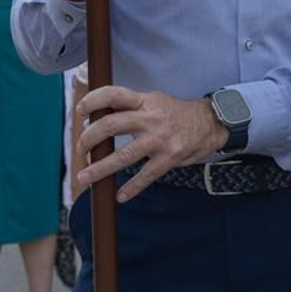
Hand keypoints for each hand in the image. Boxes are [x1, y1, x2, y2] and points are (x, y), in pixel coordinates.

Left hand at [75, 87, 227, 202]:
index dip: (92, 101)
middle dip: (88, 139)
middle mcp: (150, 118)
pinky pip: (145, 176)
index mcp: (145, 101)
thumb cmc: (176, 113)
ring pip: (122, 156)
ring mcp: (159, 140)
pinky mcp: (169, 158)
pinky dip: (131, 188)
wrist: (211, 123)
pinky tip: (120, 196)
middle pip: (110, 126)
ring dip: (99, 169)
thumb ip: (130, 106)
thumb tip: (98, 115)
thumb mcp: (154, 100)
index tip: (79, 111)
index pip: (114, 95)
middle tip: (80, 150)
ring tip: (83, 177)